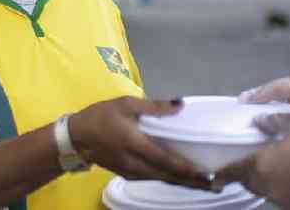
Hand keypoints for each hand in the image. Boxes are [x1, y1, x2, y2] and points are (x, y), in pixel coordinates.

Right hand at [69, 96, 210, 188]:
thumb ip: (154, 106)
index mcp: (136, 144)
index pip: (167, 161)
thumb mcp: (126, 104)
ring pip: (160, 179)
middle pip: (168, 176)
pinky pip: (151, 178)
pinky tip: (178, 178)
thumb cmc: (100, 116)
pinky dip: (167, 179)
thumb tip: (180, 105)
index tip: (208, 175)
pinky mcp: (127, 173)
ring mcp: (130, 171)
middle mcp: (135, 163)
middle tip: (215, 185)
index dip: (188, 170)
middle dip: (191, 182)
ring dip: (181, 182)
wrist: (75, 136)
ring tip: (202, 184)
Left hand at [214, 113, 289, 209]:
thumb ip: (273, 121)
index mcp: (262, 166)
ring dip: (268, 182)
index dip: (223, 173)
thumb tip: (259, 121)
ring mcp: (288, 202)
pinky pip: (288, 199)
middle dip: (247, 175)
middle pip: (251, 184)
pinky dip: (286, 190)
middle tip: (249, 165)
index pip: (234, 172)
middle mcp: (271, 188)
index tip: (216, 176)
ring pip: (269, 193)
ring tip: (277, 169)